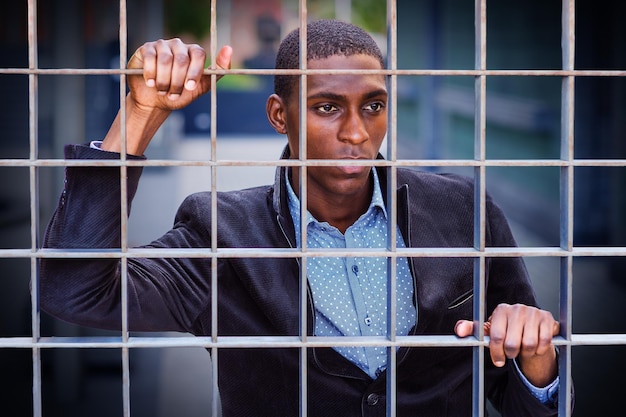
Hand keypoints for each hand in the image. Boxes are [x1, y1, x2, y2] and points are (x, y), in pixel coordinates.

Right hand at [102, 39, 231, 154]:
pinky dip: (151, 74)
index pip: (199, 54)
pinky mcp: (146, 49)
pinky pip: (150, 58)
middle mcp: (179, 45)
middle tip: (173, 94)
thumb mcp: (200, 87)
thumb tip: (229, 48)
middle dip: (178, 81)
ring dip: (164, 80)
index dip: (194, 72)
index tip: (189, 87)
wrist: (154, 102)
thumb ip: (217, 71)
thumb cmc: (179, 94)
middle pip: (182, 60)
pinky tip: (151, 83)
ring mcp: (162, 45)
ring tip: (162, 91)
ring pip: (166, 60)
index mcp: (194, 52)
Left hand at [455, 303, 558, 386]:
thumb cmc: (507, 330)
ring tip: (523, 349)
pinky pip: (544, 342)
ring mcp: (533, 312)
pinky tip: (536, 346)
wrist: (530, 328)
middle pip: (512, 343)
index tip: (498, 360)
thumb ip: (472, 330)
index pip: (496, 336)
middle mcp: (517, 308)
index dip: (496, 352)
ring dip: (526, 353)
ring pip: (529, 344)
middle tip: (511, 353)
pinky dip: (539, 350)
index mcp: (501, 310)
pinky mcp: (548, 319)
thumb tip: (458, 331)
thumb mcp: (488, 330)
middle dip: (511, 353)